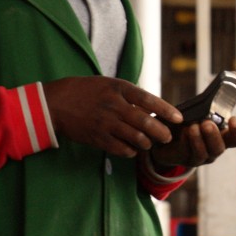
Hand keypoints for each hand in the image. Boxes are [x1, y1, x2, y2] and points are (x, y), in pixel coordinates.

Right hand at [42, 78, 182, 158]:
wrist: (56, 103)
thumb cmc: (86, 91)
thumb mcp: (109, 85)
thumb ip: (130, 96)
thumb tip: (153, 109)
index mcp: (119, 89)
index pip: (149, 100)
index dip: (166, 110)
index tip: (178, 119)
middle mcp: (114, 106)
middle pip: (146, 123)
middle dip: (161, 133)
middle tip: (167, 137)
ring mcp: (106, 123)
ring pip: (136, 138)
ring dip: (147, 143)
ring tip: (149, 143)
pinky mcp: (98, 138)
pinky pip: (122, 149)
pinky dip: (131, 151)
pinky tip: (132, 149)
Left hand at [149, 116, 235, 171]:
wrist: (171, 138)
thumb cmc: (190, 122)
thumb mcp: (201, 115)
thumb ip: (208, 110)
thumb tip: (213, 95)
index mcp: (223, 138)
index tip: (233, 119)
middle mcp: (213, 150)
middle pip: (219, 148)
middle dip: (213, 135)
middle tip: (207, 123)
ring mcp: (200, 157)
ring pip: (203, 153)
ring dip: (198, 139)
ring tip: (192, 126)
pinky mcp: (185, 159)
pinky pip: (186, 153)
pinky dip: (185, 141)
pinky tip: (183, 130)